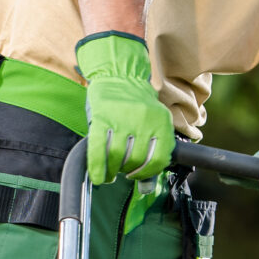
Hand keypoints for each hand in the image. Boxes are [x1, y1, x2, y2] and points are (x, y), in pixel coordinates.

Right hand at [75, 33, 175, 183]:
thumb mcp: (152, 121)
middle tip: (122, 171)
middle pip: (135, 159)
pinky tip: (97, 176)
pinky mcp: (102, 118)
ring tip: (110, 172)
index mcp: (161, 121)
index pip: (159, 158)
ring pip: (117, 157)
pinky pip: (99, 150)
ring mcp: (122, 118)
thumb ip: (153, 146)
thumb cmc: (135, 103)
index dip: (147, 173)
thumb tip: (146, 183)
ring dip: (112, 171)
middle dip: (127, 171)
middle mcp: (144, 119)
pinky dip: (97, 168)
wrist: (118, 75)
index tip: (138, 176)